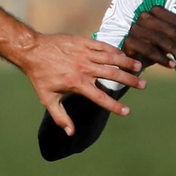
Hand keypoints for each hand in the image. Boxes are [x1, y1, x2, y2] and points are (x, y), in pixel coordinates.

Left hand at [17, 32, 143, 135]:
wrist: (33, 51)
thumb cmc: (40, 76)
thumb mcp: (48, 99)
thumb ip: (61, 117)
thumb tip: (71, 133)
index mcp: (77, 83)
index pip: (100, 97)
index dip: (114, 106)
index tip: (126, 112)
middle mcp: (84, 68)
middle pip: (112, 75)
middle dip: (129, 80)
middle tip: (143, 86)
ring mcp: (85, 54)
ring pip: (111, 58)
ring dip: (127, 63)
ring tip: (139, 67)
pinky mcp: (84, 42)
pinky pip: (103, 46)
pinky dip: (115, 50)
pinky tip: (124, 54)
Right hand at [122, 7, 175, 71]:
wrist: (132, 58)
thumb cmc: (153, 44)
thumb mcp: (168, 35)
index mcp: (156, 11)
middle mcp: (145, 16)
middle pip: (171, 30)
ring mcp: (135, 28)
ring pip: (159, 39)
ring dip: (175, 50)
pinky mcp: (129, 41)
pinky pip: (148, 50)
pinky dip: (161, 58)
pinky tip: (172, 66)